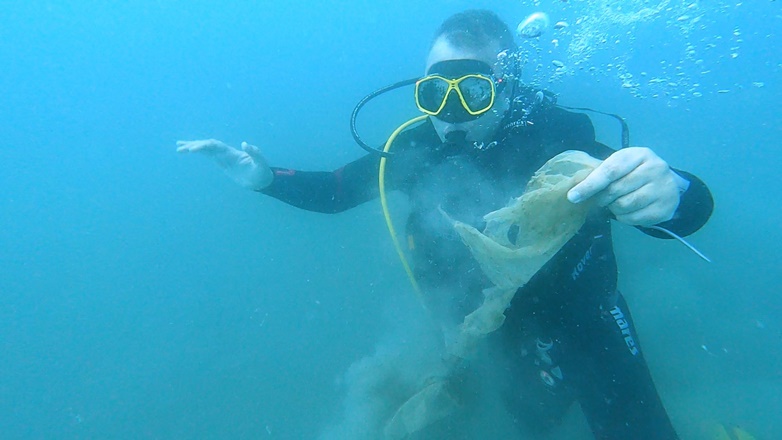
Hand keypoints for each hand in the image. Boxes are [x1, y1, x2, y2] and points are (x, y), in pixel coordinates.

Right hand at [177, 139, 272, 189]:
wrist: (262, 179)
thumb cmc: (262, 171)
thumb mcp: (260, 163)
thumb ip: (254, 153)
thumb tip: (244, 143)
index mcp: (232, 152)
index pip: (214, 145)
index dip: (203, 146)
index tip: (192, 150)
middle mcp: (226, 153)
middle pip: (207, 146)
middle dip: (193, 145)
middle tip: (179, 147)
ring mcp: (224, 158)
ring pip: (206, 150)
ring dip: (193, 147)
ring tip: (178, 148)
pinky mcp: (223, 164)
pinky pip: (209, 156)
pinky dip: (200, 153)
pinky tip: (191, 151)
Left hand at [566, 147, 687, 225]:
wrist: (667, 184)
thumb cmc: (635, 173)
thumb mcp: (622, 164)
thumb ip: (602, 172)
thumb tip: (575, 189)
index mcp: (640, 154)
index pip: (610, 170)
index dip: (590, 185)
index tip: (573, 196)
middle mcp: (655, 168)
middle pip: (616, 190)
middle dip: (602, 198)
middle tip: (602, 199)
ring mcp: (663, 188)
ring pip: (624, 205)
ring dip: (614, 208)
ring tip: (617, 203)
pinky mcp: (665, 208)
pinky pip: (634, 219)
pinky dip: (625, 218)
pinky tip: (628, 211)